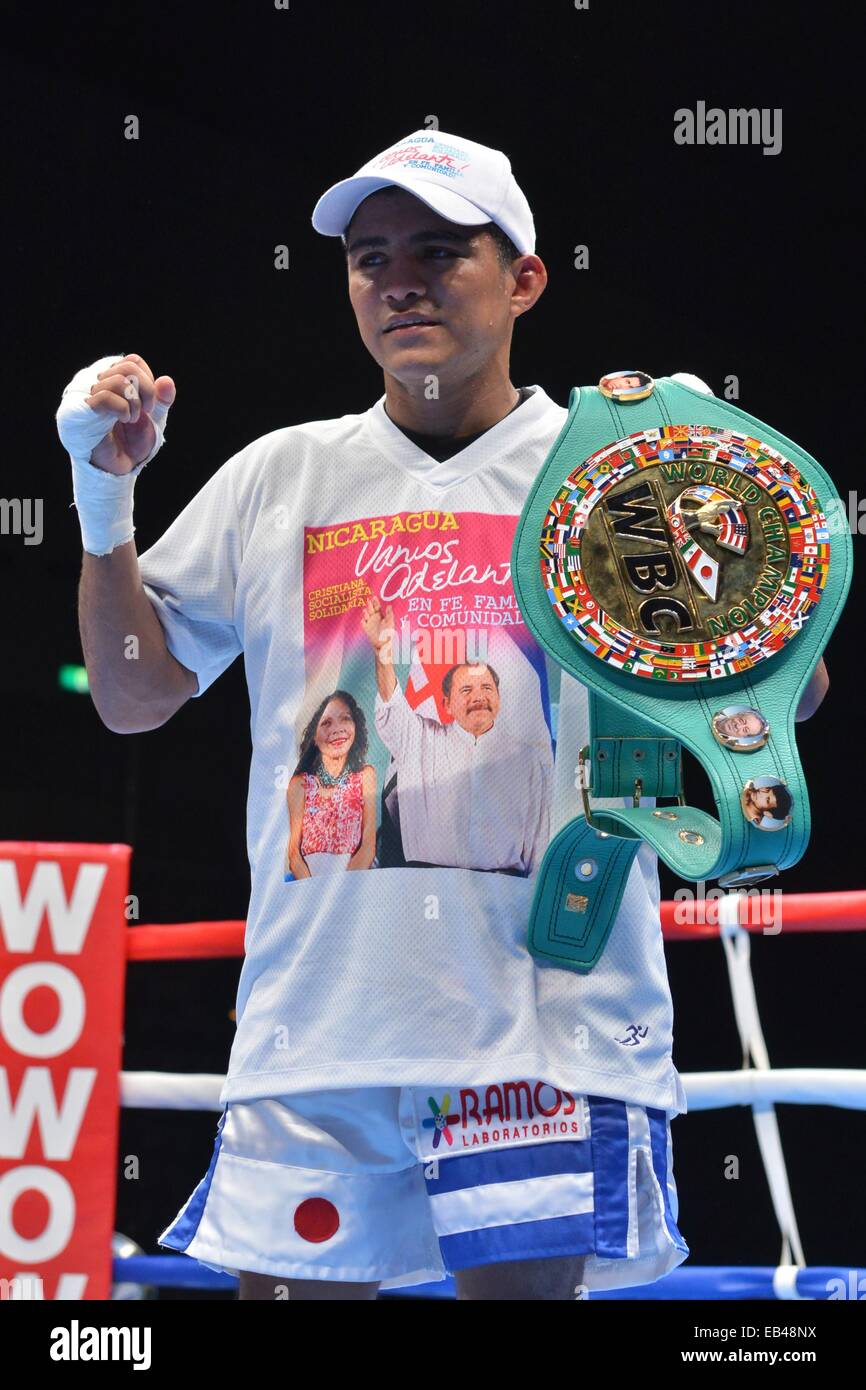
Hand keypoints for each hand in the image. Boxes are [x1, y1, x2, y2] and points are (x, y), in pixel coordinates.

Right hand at [84, 353, 174, 474]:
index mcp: (114, 381)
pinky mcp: (80, 410)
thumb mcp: (154, 420)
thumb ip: (161, 400)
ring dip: (134, 403)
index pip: (133, 361)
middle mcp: (99, 383)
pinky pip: (104, 396)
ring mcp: (87, 395)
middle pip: (127, 367)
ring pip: (118, 380)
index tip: (151, 403)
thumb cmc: (132, 443)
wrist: (119, 468)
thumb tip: (166, 380)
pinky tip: (125, 419)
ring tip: (132, 420)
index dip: (148, 380)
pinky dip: (122, 408)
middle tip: (147, 411)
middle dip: (146, 391)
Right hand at [360, 595, 394, 652]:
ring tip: (366, 611)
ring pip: (366, 615)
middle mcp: (374, 618)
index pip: (377, 606)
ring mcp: (369, 623)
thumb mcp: (390, 622)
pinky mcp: (366, 629)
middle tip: (368, 600)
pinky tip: (363, 620)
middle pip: (370, 609)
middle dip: (369, 604)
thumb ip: (389, 614)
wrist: (383, 643)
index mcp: (380, 615)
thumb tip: (389, 605)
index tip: (374, 597)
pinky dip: (363, 621)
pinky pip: (363, 624)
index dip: (375, 601)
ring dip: (365, 612)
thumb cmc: (388, 633)